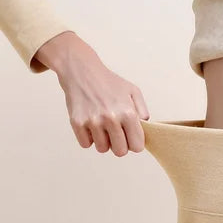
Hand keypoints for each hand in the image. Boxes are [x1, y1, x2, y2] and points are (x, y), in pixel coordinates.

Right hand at [36, 32, 149, 155]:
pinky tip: (90, 125)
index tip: (130, 137)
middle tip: (116, 134)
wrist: (82, 70)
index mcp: (128, 113)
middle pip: (120, 152)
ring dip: (103, 141)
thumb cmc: (109, 82)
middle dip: (120, 145)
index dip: (134, 143)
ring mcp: (93, 121)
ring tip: (102, 127)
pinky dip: (88, 138)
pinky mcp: (77, 122)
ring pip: (102, 149)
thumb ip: (143, 112)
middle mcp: (111, 118)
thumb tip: (144, 130)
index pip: (137, 146)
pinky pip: (86, 144)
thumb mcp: (133, 92)